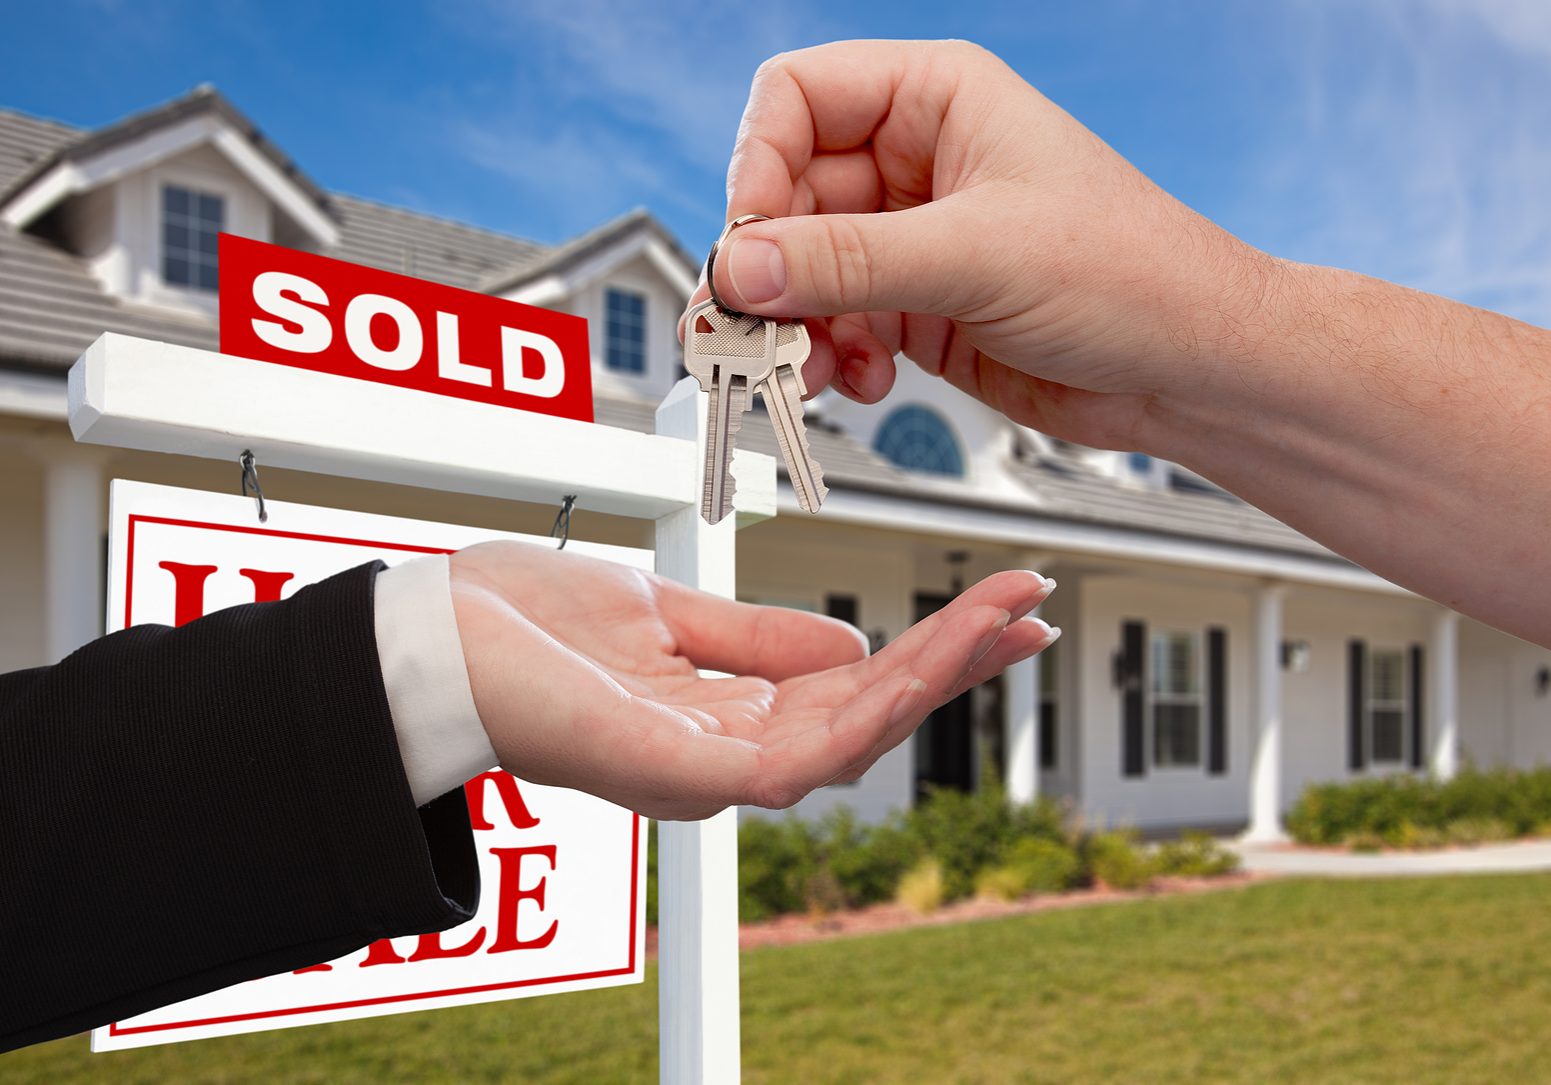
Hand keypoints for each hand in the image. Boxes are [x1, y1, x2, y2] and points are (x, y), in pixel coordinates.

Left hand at [448, 541, 1056, 819]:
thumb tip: (847, 645)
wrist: (429, 636)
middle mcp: (725, 752)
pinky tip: (927, 663)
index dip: (926, 650)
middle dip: (956, 663)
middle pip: (869, 715)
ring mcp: (709, 772)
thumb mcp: (665, 612)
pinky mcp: (688, 775)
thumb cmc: (524, 628)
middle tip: (1033, 610)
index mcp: (723, 712)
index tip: (994, 604)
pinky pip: (804, 751)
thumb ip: (753, 636)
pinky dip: (876, 705)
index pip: (849, 687)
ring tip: (1008, 621)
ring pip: (855, 736)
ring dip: (936, 678)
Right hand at [684, 39, 1279, 452]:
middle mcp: (915, 162)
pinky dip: (834, 358)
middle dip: (771, 267)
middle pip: (788, 194)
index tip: (750, 238)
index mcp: (938, 99)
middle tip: (756, 325)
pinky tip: (864, 379)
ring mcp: (913, 238)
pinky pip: (837, 324)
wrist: (1189, 369)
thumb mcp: (978, 255)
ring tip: (813, 367)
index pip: (798, 98)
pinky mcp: (917, 307)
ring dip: (798, 325)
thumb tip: (743, 265)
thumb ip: (848, 262)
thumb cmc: (1134, 274)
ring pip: (803, 270)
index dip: (759, 163)